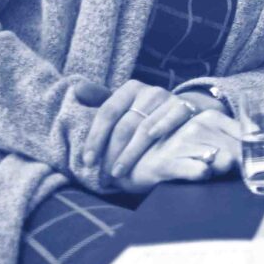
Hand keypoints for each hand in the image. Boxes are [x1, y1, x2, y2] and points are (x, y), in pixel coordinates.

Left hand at [73, 81, 194, 186]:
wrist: (185, 112)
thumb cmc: (147, 114)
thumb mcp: (125, 106)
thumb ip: (101, 100)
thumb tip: (77, 90)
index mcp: (130, 89)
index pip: (107, 113)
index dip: (95, 138)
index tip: (88, 161)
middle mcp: (149, 91)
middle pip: (124, 124)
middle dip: (111, 151)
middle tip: (103, 174)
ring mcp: (169, 98)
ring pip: (144, 128)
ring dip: (130, 153)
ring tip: (119, 172)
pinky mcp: (186, 108)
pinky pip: (172, 119)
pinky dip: (161, 129)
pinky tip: (152, 145)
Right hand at [127, 111, 242, 188]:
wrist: (136, 162)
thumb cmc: (179, 153)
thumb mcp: (209, 140)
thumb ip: (234, 143)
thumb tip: (262, 152)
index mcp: (212, 117)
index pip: (247, 137)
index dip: (250, 155)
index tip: (248, 165)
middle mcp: (198, 125)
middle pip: (237, 153)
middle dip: (235, 167)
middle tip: (222, 170)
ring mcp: (181, 142)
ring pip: (222, 162)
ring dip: (219, 172)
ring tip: (205, 170)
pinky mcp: (166, 162)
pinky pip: (199, 171)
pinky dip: (202, 175)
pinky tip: (197, 174)